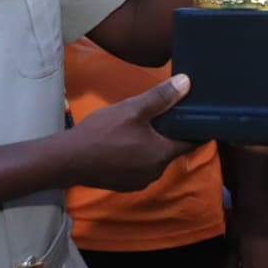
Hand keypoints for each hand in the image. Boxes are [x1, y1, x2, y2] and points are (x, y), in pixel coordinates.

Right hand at [64, 75, 197, 190]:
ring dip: (151, 145)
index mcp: (162, 155)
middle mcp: (155, 172)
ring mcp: (139, 181)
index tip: (200, 116)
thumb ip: (161, 97)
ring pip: (154, 158)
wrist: (67, 160)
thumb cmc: (102, 133)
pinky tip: (124, 142)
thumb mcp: (132, 109)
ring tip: (139, 126)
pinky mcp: (124, 184)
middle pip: (170, 149)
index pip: (191, 142)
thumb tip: (187, 83)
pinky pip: (139, 167)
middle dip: (169, 134)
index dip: (196, 128)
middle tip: (162, 114)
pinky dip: (137, 155)